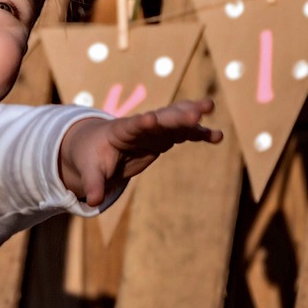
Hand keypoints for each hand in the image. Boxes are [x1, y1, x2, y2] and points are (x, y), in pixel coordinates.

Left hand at [59, 98, 222, 205]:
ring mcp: (155, 130)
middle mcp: (141, 126)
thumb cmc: (91, 156)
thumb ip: (93, 183)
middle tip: (195, 112)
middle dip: (177, 115)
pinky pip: (184, 132)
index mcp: (120, 131)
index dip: (142, 123)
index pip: (132, 126)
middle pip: (160, 118)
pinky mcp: (165, 137)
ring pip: (176, 119)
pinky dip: (199, 133)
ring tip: (209, 106)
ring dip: (192, 114)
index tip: (151, 119)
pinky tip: (217, 136)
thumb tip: (92, 202)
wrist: (97, 145)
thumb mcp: (90, 171)